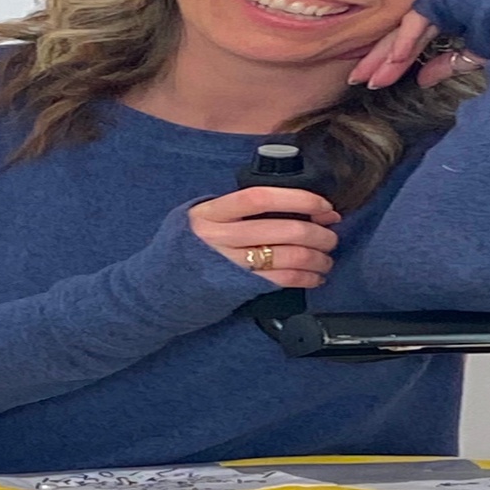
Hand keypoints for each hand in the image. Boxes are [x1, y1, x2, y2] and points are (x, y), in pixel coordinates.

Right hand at [188, 188, 339, 288]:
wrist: (158, 291)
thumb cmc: (183, 252)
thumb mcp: (197, 219)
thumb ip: (231, 209)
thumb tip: (286, 203)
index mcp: (211, 213)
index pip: (260, 198)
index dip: (297, 199)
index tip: (322, 205)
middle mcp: (220, 237)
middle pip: (283, 229)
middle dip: (318, 233)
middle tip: (331, 235)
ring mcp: (230, 265)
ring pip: (290, 256)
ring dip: (318, 257)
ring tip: (326, 259)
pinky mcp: (239, 289)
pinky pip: (283, 280)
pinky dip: (307, 277)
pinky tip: (315, 276)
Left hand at [348, 8, 486, 90]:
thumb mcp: (470, 59)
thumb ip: (445, 64)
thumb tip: (423, 77)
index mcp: (449, 18)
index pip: (412, 42)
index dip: (392, 63)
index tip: (373, 82)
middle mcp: (443, 5)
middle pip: (402, 34)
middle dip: (379, 59)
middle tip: (356, 79)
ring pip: (405, 28)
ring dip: (387, 55)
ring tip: (369, 77)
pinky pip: (419, 17)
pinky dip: (407, 39)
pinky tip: (396, 60)